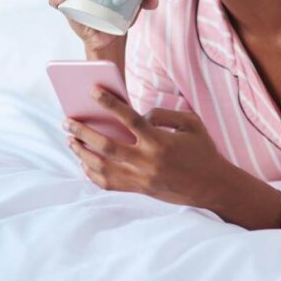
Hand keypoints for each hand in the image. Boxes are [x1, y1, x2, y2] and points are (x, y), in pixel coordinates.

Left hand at [61, 85, 234, 208]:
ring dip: (82, 152)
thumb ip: (163, 113)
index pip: (129, 118)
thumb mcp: (191, 123)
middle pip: (106, 145)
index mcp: (160, 141)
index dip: (109, 103)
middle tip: (67, 121)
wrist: (213, 187)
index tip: (92, 90)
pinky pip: (109, 183)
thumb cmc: (202, 150)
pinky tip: (83, 162)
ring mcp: (141, 179)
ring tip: (70, 140)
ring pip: (102, 167)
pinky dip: (92, 173)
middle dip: (83, 131)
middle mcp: (147, 161)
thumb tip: (138, 115)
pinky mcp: (139, 190)